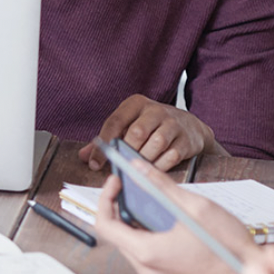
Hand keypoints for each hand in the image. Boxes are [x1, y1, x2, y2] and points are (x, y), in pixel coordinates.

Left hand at [78, 94, 225, 170]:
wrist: (189, 127)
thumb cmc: (152, 127)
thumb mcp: (130, 125)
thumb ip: (108, 140)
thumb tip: (84, 157)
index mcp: (136, 104)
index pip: (115, 121)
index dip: (102, 144)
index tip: (95, 164)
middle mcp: (156, 110)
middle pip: (136, 133)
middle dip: (127, 152)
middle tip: (122, 165)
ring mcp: (173, 124)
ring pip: (154, 145)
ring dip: (143, 161)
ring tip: (138, 168)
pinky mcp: (185, 140)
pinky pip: (170, 156)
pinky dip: (159, 167)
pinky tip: (153, 169)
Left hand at [92, 165, 255, 273]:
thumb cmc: (228, 246)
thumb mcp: (195, 206)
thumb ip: (161, 186)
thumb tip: (138, 169)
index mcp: (148, 252)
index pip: (105, 225)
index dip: (105, 199)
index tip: (116, 182)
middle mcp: (149, 271)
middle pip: (120, 237)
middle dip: (122, 209)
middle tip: (135, 187)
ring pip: (136, 248)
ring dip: (139, 224)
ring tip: (157, 204)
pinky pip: (152, 259)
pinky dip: (154, 239)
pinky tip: (173, 225)